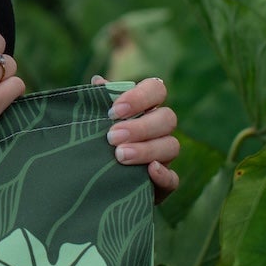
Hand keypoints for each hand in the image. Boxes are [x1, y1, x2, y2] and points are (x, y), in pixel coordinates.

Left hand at [93, 75, 179, 201]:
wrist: (93, 180)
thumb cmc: (95, 140)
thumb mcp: (93, 121)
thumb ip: (98, 102)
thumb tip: (97, 81)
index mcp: (146, 107)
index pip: (156, 89)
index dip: (139, 97)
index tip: (114, 111)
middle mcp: (159, 129)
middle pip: (167, 118)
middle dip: (140, 127)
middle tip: (112, 137)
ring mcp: (164, 156)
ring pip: (172, 146)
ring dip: (147, 150)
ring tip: (119, 155)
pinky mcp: (163, 183)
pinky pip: (173, 178)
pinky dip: (164, 175)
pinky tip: (150, 171)